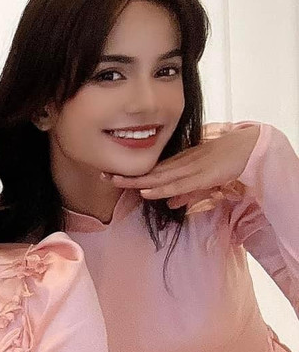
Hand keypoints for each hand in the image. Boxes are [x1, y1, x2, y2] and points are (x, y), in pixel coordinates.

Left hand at [110, 124, 261, 208]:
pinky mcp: (201, 175)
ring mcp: (190, 169)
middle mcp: (180, 164)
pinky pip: (177, 184)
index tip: (109, 174)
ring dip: (136, 181)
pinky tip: (145, 191)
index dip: (130, 174)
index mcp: (179, 163)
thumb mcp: (201, 178)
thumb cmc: (226, 161)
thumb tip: (169, 204)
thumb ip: (185, 192)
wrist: (249, 147)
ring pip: (158, 177)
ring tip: (114, 181)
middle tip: (102, 175)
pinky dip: (161, 188)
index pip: (150, 170)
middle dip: (126, 175)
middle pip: (148, 172)